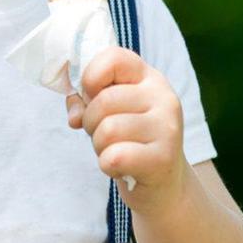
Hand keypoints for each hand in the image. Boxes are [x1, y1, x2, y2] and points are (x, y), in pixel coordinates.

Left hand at [66, 45, 189, 218]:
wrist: (163, 185)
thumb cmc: (129, 140)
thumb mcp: (110, 111)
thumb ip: (86, 100)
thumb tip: (75, 115)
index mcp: (148, 77)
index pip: (113, 57)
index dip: (90, 77)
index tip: (91, 96)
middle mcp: (163, 96)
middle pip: (104, 100)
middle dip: (90, 121)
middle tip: (103, 134)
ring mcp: (167, 127)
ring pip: (107, 129)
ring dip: (99, 145)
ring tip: (114, 150)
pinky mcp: (164, 158)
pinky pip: (114, 156)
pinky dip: (107, 164)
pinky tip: (120, 166)